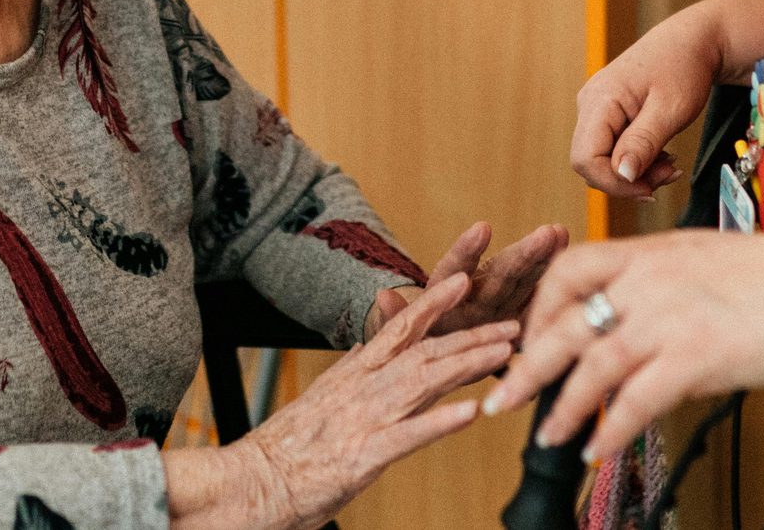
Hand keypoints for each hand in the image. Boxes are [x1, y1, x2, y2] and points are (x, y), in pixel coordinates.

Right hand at [240, 273, 516, 528]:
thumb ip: (352, 372)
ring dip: (469, 364)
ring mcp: (365, 419)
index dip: (434, 302)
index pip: (400, 328)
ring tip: (505, 354)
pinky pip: (410, 435)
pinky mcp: (363, 456)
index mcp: (353, 373)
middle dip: (472, 335)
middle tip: (513, 325)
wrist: (250, 482)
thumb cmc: (287, 450)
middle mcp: (362, 388)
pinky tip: (471, 412)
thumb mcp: (323, 397)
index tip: (464, 281)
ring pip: (425, 382)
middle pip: (425, 351)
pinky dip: (441, 421)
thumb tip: (368, 347)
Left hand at [367, 222, 569, 339]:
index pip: (455, 269)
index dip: (468, 251)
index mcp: (447, 296)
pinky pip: (540, 306)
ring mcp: (501, 306)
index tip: (482, 229)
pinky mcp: (517, 321)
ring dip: (544, 260)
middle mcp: (477, 295)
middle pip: (501, 272)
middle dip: (525, 253)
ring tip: (562, 235)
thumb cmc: (411, 345)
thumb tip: (381, 296)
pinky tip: (581, 270)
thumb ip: (395, 317)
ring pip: (526, 281)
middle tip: (548, 232)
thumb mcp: (397, 336)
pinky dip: (558, 290)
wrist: (428, 362)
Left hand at [481, 230, 763, 462]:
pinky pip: (636, 402)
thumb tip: (633, 328)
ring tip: (546, 435)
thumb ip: (660, 284)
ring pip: (591, 367)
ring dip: (563, 408)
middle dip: (527, 366)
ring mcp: (667, 319)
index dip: (541, 306)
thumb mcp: (702, 259)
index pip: (570, 270)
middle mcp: (649, 282)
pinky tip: (597, 449)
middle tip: (502, 396)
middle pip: (565, 324)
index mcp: (649, 252)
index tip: (531, 336)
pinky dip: (610, 431)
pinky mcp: (693, 358)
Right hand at [570, 11, 718, 200]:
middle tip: (667, 174)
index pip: (585, 158)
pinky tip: (660, 154)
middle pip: (591, 163)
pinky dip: (636, 160)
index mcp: (600, 100)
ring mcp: (596, 109)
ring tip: (669, 164)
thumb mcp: (670, 109)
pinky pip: (612, 149)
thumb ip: (643, 142)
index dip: (614, 182)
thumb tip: (621, 174)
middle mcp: (590, 104)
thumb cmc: (684, 67)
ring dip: (635, 173)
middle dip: (628, 180)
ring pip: (602, 159)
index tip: (650, 188)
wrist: (692, 42)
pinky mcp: (608, 114)